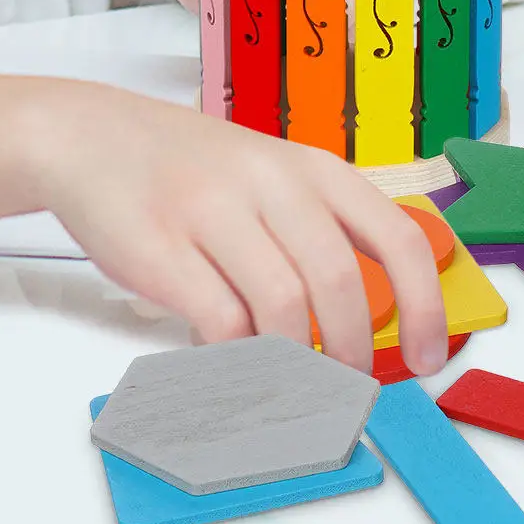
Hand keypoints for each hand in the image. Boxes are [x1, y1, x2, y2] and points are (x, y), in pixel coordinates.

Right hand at [30, 87, 451, 370]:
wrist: (92, 138)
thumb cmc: (193, 170)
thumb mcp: (273, 176)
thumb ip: (320, 233)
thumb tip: (371, 319)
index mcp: (313, 168)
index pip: (395, 237)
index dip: (424, 305)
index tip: (430, 356)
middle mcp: (271, 182)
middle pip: (339, 282)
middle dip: (353, 351)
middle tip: (349, 386)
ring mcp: (213, 212)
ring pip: (282, 307)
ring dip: (297, 364)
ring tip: (294, 385)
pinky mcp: (161, 249)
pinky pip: (219, 324)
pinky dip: (237, 361)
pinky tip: (235, 365)